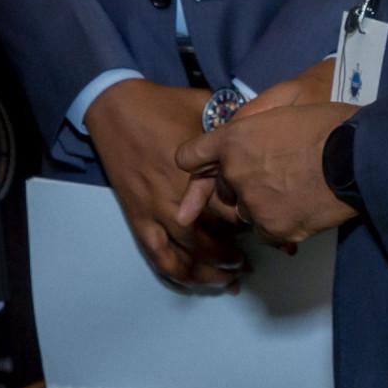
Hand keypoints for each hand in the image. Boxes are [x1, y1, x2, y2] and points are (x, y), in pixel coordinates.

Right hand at [83, 79, 244, 290]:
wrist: (116, 107)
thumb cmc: (163, 105)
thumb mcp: (205, 106)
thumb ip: (232, 125)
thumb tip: (260, 130)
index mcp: (197, 172)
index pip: (233, 209)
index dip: (255, 223)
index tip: (272, 231)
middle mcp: (177, 197)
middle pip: (214, 237)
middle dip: (238, 254)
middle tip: (256, 261)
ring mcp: (154, 210)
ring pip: (187, 254)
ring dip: (210, 271)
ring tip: (230, 279)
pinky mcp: (137, 217)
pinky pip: (157, 255)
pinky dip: (176, 274)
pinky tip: (192, 282)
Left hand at [175, 60, 335, 231]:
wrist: (358, 156)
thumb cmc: (327, 124)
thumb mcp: (283, 107)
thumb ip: (251, 124)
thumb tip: (238, 140)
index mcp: (233, 138)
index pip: (190, 156)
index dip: (199, 163)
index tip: (206, 170)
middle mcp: (234, 173)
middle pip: (223, 189)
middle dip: (240, 184)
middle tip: (275, 176)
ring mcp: (252, 203)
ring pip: (245, 211)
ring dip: (261, 205)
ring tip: (294, 192)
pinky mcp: (273, 228)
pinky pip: (265, 232)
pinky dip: (279, 224)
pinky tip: (301, 209)